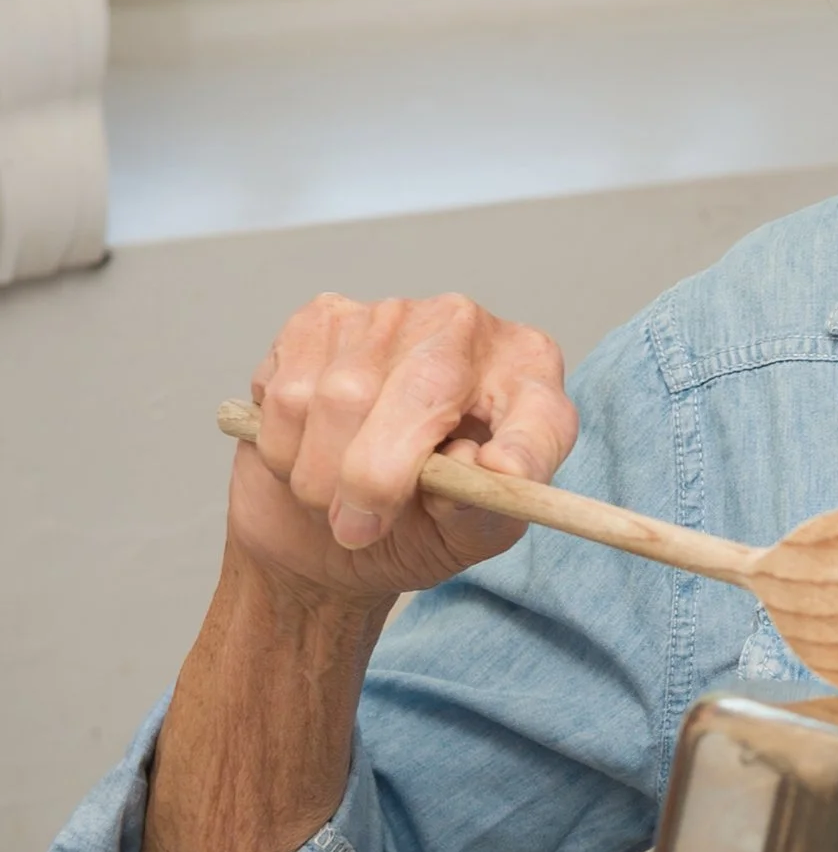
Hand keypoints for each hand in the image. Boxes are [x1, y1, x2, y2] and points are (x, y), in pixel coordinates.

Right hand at [229, 293, 576, 612]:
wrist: (327, 527)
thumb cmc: (416, 525)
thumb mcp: (467, 536)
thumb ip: (484, 509)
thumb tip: (483, 468)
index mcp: (527, 380)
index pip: (540, 410)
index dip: (523, 445)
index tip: (499, 474)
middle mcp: (464, 330)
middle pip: (424, 387)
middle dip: (378, 474)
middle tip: (358, 529)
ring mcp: (389, 315)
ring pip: (339, 396)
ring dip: (320, 473)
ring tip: (331, 498)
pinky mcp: (319, 320)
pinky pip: (286, 390)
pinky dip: (283, 447)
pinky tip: (305, 454)